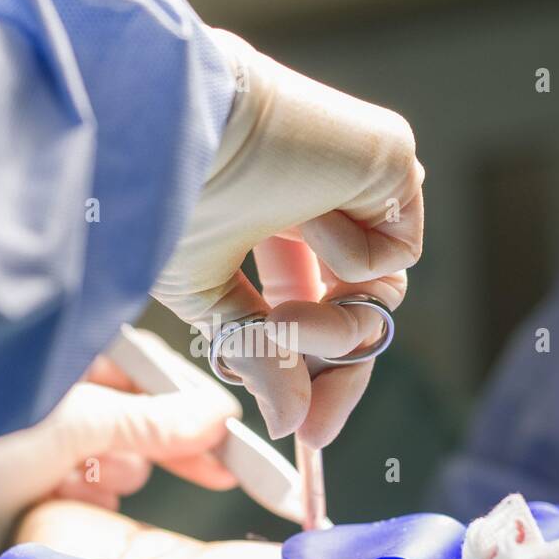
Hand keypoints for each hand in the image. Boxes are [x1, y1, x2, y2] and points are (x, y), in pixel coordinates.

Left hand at [0, 329, 240, 558]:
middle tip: (219, 471)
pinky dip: (89, 502)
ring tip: (82, 479)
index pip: (149, 372)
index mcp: (68, 358)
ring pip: (120, 462)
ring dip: (113, 475)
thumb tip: (217, 415)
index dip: (191, 402)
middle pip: (142, 419)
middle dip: (163, 445)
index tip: (230, 429)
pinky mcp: (43, 488)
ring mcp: (53, 442)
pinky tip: (67, 500)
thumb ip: (150, 420)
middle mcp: (64, 394)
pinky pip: (94, 496)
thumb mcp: (75, 420)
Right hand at [152, 29, 423, 446]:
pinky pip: (394, 252)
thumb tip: (290, 424)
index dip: (310, 370)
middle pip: (357, 310)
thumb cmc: (164, 196)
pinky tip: (304, 222)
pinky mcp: (391, 160)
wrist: (169, 128)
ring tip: (282, 321)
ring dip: (333, 330)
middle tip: (310, 424)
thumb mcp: (206, 297)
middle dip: (335, 372)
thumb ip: (258, 357)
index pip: (312, 308)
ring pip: (379, 295)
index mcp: (272, 220)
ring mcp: (357, 179)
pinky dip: (350, 262)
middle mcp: (320, 197)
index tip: (303, 429)